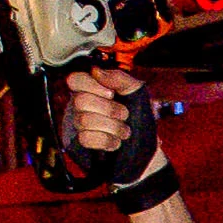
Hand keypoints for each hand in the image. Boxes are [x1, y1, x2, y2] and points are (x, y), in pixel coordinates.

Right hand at [62, 65, 166, 192]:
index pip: (75, 79)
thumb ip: (119, 78)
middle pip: (80, 101)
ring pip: (83, 121)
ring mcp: (77, 125)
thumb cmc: (141, 119)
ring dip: (113, 127)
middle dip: (109, 110)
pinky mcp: (79, 145)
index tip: (111, 94)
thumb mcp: (137, 93)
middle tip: (124, 115)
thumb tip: (96, 71)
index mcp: (92, 89)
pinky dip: (106, 141)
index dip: (92, 85)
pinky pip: (85, 138)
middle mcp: (80, 106)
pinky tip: (115, 142)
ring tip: (124, 131)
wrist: (147, 151)